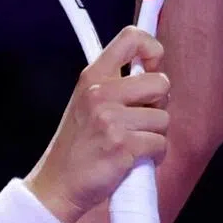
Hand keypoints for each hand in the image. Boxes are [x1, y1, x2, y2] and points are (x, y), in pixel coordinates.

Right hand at [24, 27, 169, 222]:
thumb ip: (115, 85)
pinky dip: (153, 156)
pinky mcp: (123, 146)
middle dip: (158, 105)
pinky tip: (133, 160)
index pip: (131, 37)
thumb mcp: (86, 103)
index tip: (151, 68)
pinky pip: (161, 144)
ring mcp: (110, 119)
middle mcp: (100, 93)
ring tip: (131, 143)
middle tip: (138, 120)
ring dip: (155, 135)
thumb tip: (154, 73)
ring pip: (164, 119)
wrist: (58, 184)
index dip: (152, 49)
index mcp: (92, 76)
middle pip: (160, 82)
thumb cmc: (78, 146)